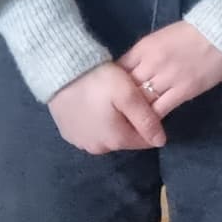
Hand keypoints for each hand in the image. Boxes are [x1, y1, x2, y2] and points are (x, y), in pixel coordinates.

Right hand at [46, 61, 169, 155]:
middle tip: (123, 99)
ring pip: (107, 136)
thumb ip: (146, 119)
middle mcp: (98, 148)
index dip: (148, 123)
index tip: (143, 104)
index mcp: (116, 140)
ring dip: (111, 123)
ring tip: (107, 101)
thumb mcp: (128, 95)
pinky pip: (90, 132)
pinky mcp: (68, 134)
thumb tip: (161, 142)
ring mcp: (80, 143)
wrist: (60, 72)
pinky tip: (92, 106)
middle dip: (129, 123)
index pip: (144, 140)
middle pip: (124, 139)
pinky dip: (94, 123)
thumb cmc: (98, 81)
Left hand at [122, 21, 221, 117]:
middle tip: (118, 113)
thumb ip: (145, 55)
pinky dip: (152, 119)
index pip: (119, 69)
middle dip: (121, 100)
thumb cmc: (192, 32)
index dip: (114, 83)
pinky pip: (160, 110)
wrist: (221, 32)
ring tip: (132, 122)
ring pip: (141, 101)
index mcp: (144, 48)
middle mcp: (151, 63)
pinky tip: (149, 126)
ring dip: (136, 112)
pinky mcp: (183, 91)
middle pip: (127, 88)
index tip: (114, 93)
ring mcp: (167, 78)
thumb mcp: (161, 38)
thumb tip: (133, 72)